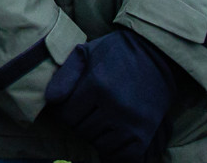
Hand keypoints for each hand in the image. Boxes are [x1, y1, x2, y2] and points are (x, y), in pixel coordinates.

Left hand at [44, 29, 180, 162]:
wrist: (156, 55)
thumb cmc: (115, 53)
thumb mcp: (85, 52)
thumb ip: (65, 75)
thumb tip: (51, 100)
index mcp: (97, 84)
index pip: (66, 115)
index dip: (65, 111)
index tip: (73, 104)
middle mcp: (115, 105)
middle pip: (82, 130)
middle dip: (81, 122)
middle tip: (90, 110)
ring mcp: (132, 121)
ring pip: (100, 144)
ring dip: (97, 136)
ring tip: (102, 120)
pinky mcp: (145, 132)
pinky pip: (123, 155)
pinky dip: (115, 149)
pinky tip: (113, 135)